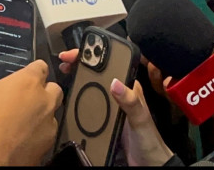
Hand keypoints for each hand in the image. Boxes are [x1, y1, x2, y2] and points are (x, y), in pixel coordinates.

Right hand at [0, 60, 62, 165]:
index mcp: (27, 83)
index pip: (41, 66)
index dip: (31, 69)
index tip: (21, 76)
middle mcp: (44, 102)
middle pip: (54, 89)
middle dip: (42, 91)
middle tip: (21, 98)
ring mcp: (48, 126)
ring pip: (52, 114)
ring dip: (40, 114)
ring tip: (18, 121)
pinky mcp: (46, 148)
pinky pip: (45, 136)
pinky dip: (36, 136)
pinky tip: (17, 139)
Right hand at [58, 49, 172, 165]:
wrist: (147, 163)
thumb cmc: (149, 140)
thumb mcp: (140, 118)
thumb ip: (131, 101)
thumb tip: (114, 83)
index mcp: (128, 88)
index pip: (110, 64)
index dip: (93, 55)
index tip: (76, 54)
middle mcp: (118, 94)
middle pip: (97, 73)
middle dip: (80, 64)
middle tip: (64, 62)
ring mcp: (110, 106)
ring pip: (91, 87)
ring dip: (77, 79)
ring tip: (64, 74)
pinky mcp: (103, 119)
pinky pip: (88, 105)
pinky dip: (77, 99)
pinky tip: (68, 98)